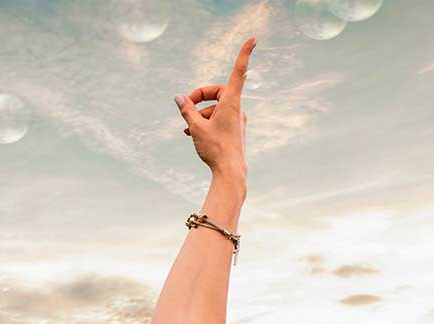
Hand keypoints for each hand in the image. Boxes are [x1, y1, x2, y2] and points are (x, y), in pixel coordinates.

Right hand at [174, 37, 255, 179]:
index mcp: (231, 103)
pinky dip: (206, 121)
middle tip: (186, 105)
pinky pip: (218, 119)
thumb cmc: (215, 149)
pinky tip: (191, 132)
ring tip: (187, 127)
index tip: (254, 39)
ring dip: (200, 113)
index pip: (239, 72)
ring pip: (215, 108)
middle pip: (217, 92)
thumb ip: (187, 110)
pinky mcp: (235, 131)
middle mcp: (237, 109)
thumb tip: (179, 97)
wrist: (231, 174)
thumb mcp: (196, 127)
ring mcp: (237, 121)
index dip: (245, 54)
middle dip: (200, 97)